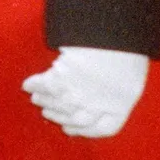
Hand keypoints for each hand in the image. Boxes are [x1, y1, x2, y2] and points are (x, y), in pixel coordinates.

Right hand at [23, 46, 149, 138]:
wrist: (113, 27)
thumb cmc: (126, 45)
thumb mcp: (132, 70)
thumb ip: (119, 86)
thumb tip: (103, 91)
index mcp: (122, 103)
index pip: (106, 128)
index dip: (87, 131)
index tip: (70, 129)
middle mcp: (100, 104)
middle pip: (77, 119)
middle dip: (60, 117)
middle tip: (47, 112)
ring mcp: (80, 93)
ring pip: (59, 104)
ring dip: (45, 102)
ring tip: (37, 98)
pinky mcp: (63, 78)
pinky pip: (46, 86)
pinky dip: (34, 86)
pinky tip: (28, 84)